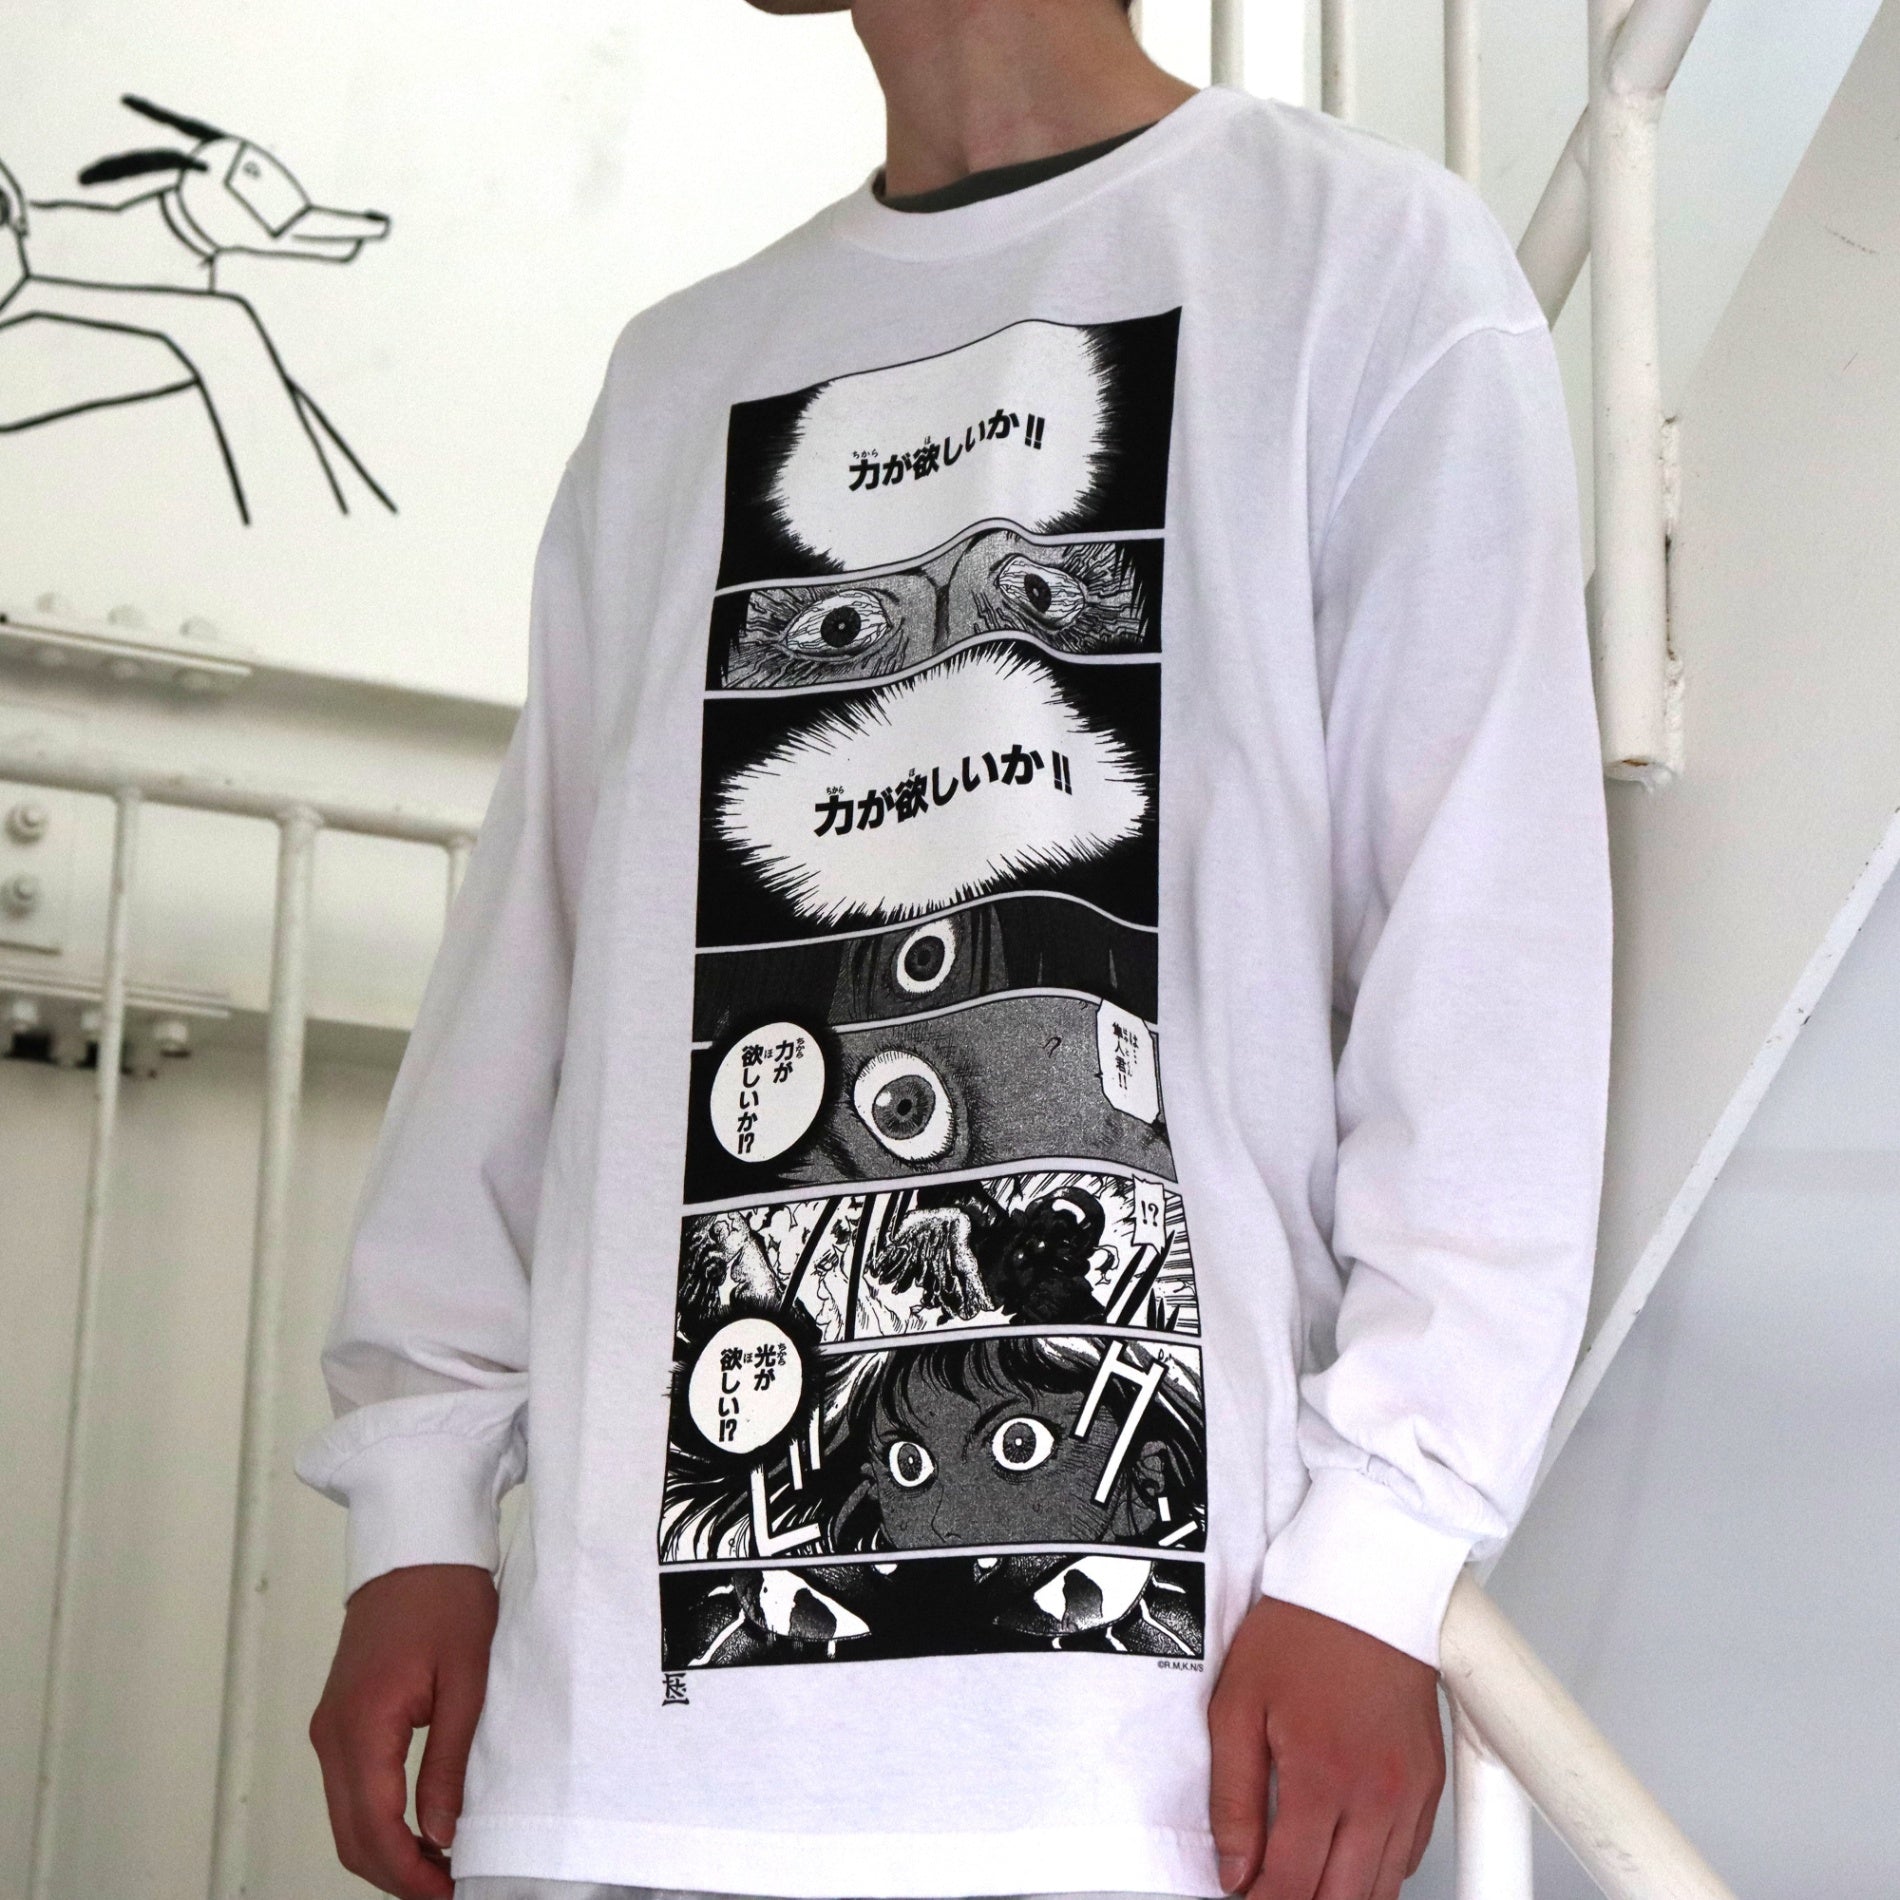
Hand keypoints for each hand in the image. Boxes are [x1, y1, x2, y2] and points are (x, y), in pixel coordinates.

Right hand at [308, 1563, 498, 1899]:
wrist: (418, 1541)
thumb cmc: (447, 1596)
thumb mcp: (467, 1679)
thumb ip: (448, 1761)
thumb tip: (442, 1833)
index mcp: (363, 1724)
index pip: (374, 1829)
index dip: (409, 1874)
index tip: (447, 1893)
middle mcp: (332, 1733)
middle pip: (350, 1837)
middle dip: (395, 1874)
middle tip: (448, 1888)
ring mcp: (330, 1726)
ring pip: (345, 1818)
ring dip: (385, 1852)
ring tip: (441, 1864)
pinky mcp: (339, 1718)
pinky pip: (349, 1789)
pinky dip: (376, 1820)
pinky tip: (419, 1826)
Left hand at [1208, 1595, 1444, 1899]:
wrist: (1366, 1588)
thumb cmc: (1301, 1633)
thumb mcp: (1237, 1705)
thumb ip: (1233, 1798)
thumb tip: (1234, 1869)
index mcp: (1322, 1778)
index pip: (1292, 1886)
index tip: (1244, 1894)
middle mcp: (1376, 1796)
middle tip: (1271, 1887)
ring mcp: (1410, 1794)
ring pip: (1381, 1891)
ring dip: (1340, 1896)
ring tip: (1304, 1876)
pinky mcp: (1430, 1784)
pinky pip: (1407, 1857)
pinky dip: (1376, 1871)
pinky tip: (1344, 1852)